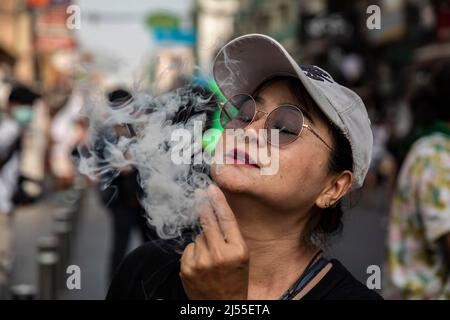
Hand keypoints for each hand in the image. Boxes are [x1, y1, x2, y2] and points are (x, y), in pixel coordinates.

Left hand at [180, 185, 248, 299]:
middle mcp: (219, 255)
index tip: (210, 189)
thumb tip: (212, 211)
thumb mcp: (242, 257)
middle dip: (203, 207)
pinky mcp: (187, 268)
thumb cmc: (235, 279)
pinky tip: (201, 264)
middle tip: (199, 194)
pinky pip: (188, 248)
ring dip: (202, 242)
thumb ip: (230, 237)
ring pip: (198, 237)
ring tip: (211, 258)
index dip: (218, 201)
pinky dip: (193, 252)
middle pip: (208, 222)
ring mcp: (201, 262)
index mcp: (238, 251)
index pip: (226, 220)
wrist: (223, 305)